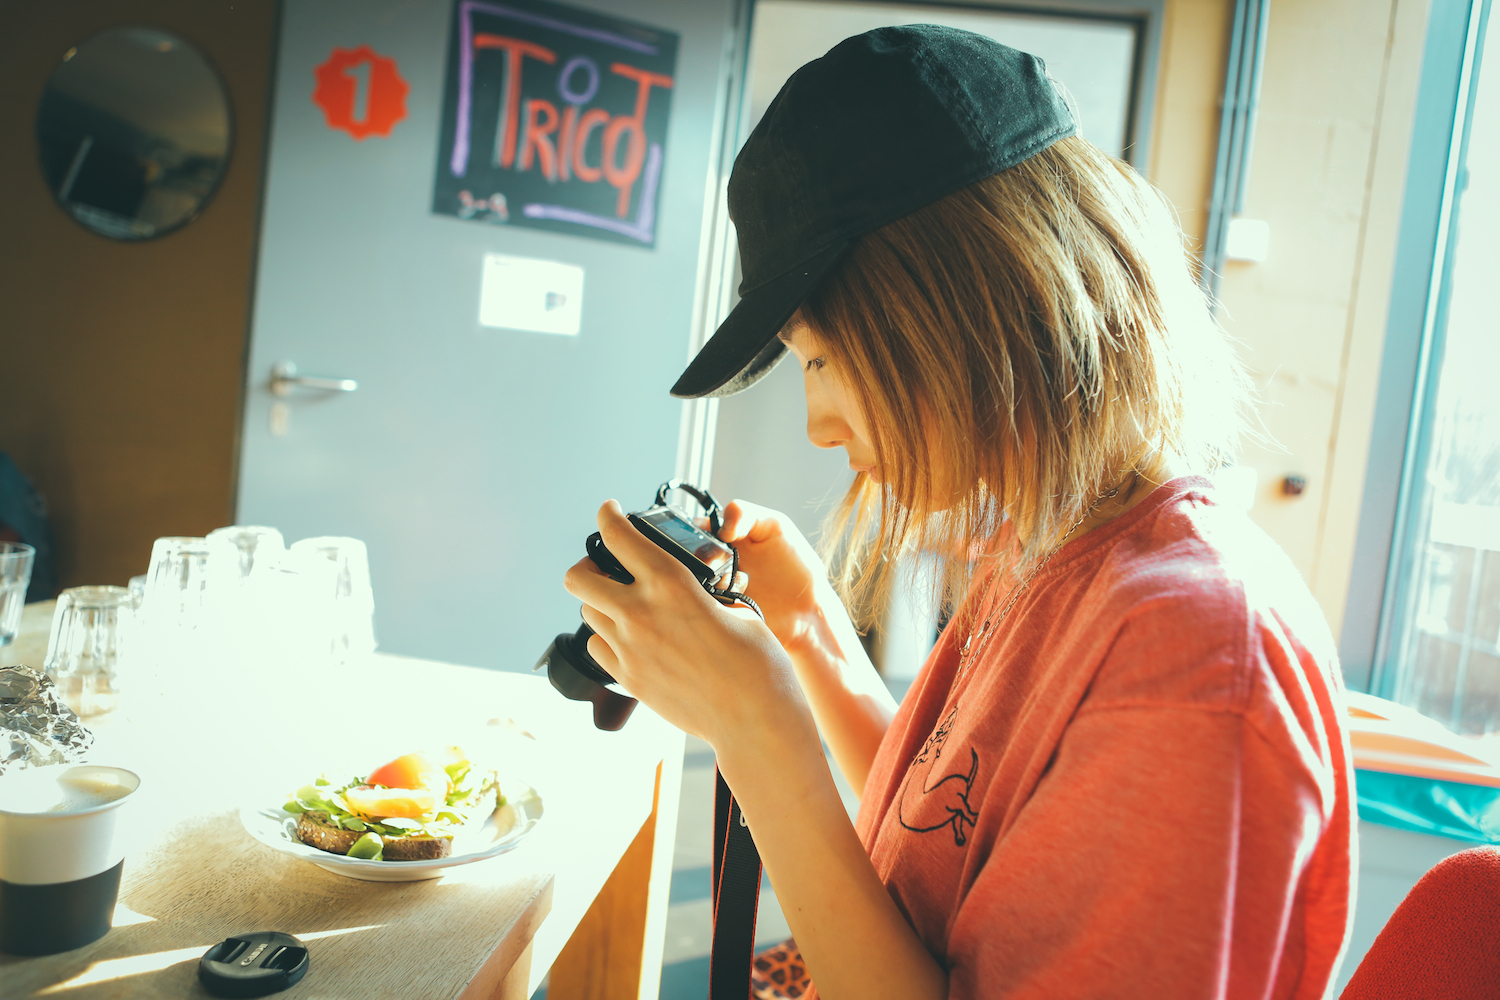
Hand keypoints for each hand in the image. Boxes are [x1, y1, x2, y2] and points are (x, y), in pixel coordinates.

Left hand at [563, 501, 813, 746]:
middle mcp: (640, 614)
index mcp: (671, 584)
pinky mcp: (629, 680)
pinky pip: (600, 649)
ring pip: (587, 613)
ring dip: (600, 603)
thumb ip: (704, 597)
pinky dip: (608, 638)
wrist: (756, 722)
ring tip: (625, 605)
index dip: (608, 516)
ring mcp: (629, 650)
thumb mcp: (736, 611)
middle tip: (607, 566)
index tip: (608, 510)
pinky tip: (632, 639)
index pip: (619, 536)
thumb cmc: (758, 665)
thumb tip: (695, 595)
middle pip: (578, 577)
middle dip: (588, 565)